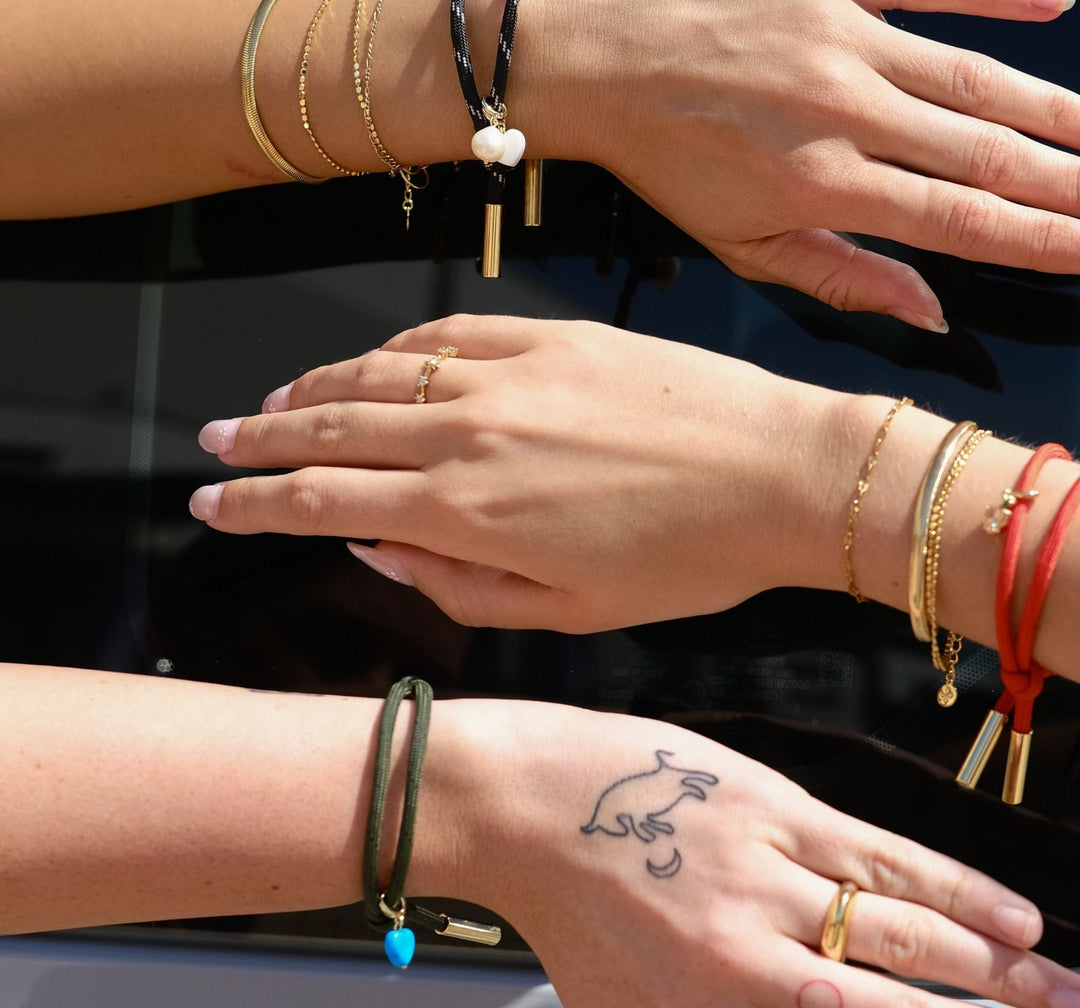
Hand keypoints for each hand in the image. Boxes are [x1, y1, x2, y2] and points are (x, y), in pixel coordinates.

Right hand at [189, 314, 853, 630]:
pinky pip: (445, 333)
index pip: (325, 503)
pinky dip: (394, 349)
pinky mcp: (550, 336)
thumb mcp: (567, 612)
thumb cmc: (687, 559)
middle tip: (213, 441)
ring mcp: (507, 374)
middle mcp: (468, 436)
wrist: (783, 474)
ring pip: (375, 374)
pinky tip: (373, 361)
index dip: (255, 506)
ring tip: (274, 398)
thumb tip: (377, 550)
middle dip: (258, 438)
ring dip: (311, 386)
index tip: (211, 504)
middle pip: (329, 428)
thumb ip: (456, 586)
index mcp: (468, 516)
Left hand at [457, 702, 1079, 1007]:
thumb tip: (809, 1007)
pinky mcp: (766, 800)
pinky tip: (995, 906)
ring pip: (898, 916)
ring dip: (989, 953)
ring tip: (1053, 980)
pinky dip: (941, 879)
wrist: (519, 801)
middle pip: (898, 988)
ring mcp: (763, 862)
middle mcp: (751, 942)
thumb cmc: (565, 908)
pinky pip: (870, 848)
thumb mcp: (623, 1007)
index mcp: (714, 1000)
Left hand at [565, 0, 1079, 328]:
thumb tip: (929, 310)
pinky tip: (1051, 10)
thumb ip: (840, 277)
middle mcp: (843, 112)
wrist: (593, 61)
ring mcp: (839, 35)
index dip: (1038, 239)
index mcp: (822, 186)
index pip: (959, 221)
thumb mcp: (738, 244)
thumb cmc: (662, 159)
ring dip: (1051, 106)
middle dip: (1065, 179)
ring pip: (974, 74)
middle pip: (985, 151)